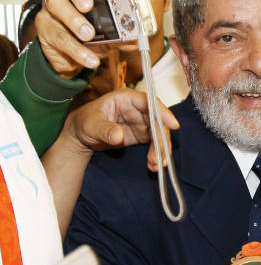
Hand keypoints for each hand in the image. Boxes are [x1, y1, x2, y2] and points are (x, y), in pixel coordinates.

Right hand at [35, 0, 120, 77]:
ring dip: (75, 21)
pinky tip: (89, 58)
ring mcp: (51, 9)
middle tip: (88, 5)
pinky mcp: (45, 29)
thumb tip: (136, 41)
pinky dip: (77, 49)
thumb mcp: (108, 35)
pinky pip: (59, 37)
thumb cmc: (88, 36)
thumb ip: (122, 35)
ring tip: (88, 35)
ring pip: (57, 6)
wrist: (68, 56)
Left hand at [60, 88, 178, 171]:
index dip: (163, 113)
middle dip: (162, 140)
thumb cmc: (84, 122)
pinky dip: (156, 154)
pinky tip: (153, 165)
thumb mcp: (90, 124)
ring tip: (155, 164)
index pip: (149, 102)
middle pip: (159, 121)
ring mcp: (142, 122)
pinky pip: (155, 144)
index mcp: (126, 99)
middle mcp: (138, 109)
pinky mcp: (143, 134)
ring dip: (160, 150)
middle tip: (159, 156)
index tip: (174, 125)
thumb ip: (104, 129)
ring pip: (160, 134)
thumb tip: (119, 136)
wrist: (82, 135)